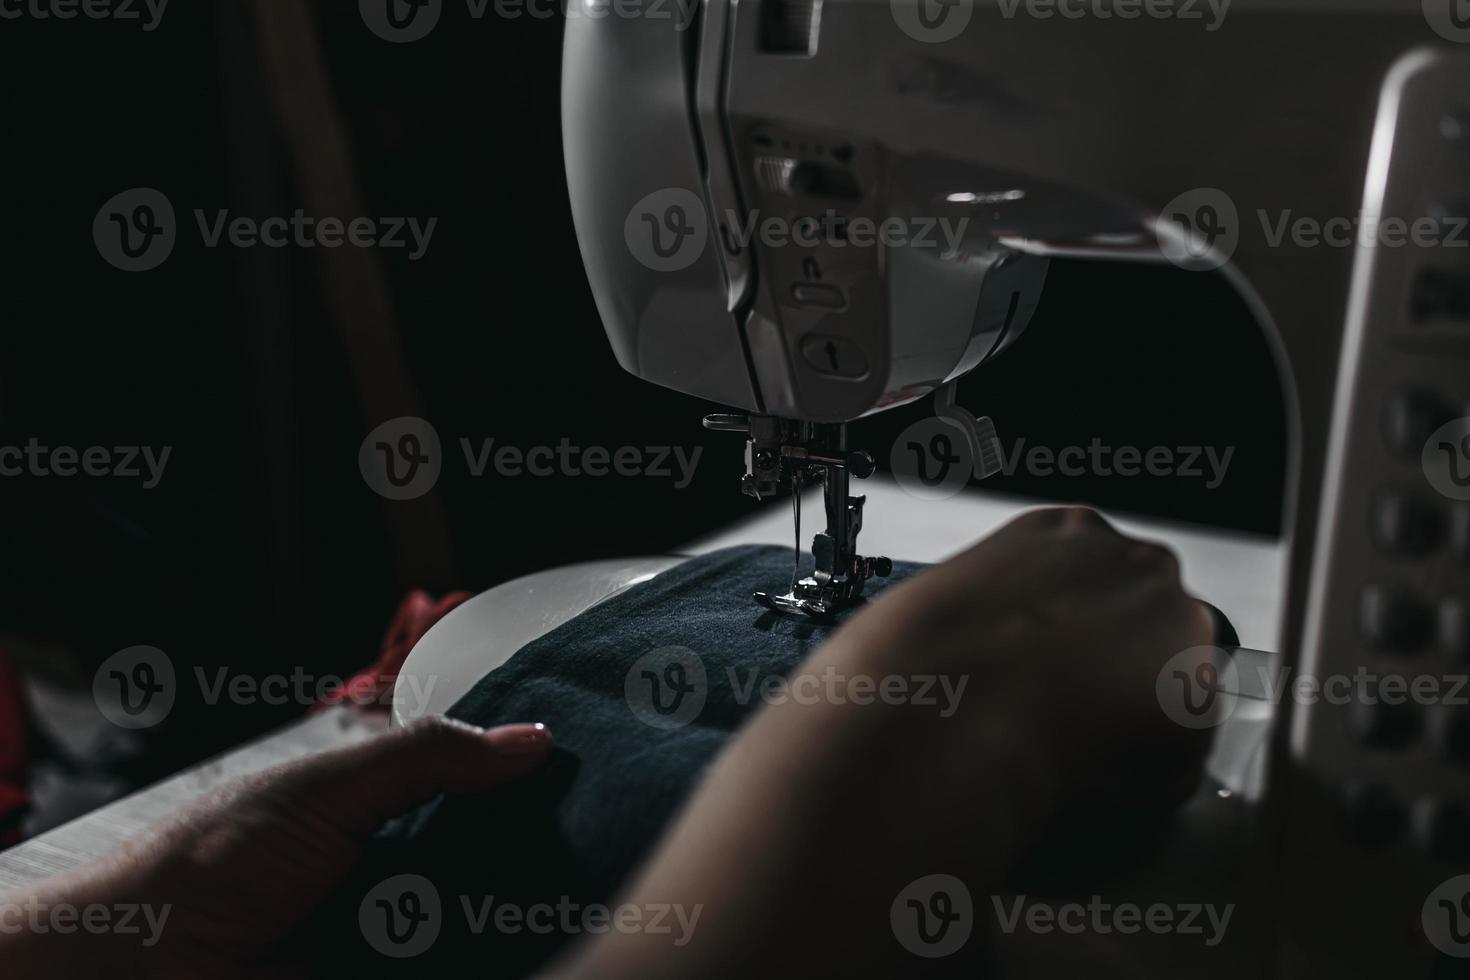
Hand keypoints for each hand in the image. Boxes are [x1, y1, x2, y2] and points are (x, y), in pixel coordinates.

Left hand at [0, 717, 551, 978]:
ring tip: (582, 900)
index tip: (594, 777)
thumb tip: (531, 739)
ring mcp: (395, 942)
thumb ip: (428, 758)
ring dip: (519, 917)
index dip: (531, 788)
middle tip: (599, 846)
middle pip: (496, 866)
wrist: (144, 970)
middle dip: (540, 858)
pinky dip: (492, 958)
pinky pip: (462, 968)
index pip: (481, 797)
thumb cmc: (213, 865)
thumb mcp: (331, 787)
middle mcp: (398, 878)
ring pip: (483, 927)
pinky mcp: (391, 979)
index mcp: (386, 813)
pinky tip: (535, 948)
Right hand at [562, 507, 1214, 979]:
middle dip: (1116, 679)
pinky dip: (1142, 777)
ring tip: (1058, 749)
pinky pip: (1179, 754)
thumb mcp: (951, 600)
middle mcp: (1135, 561)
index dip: (1078, 643)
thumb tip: (996, 653)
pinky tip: (1081, 773)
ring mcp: (1175, 624)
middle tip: (1058, 722)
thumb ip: (1002, 607)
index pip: (1102, 587)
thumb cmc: (914, 661)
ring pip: (1171, 690)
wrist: (931, 708)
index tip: (1053, 677)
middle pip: (1151, 629)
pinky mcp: (1194, 699)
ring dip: (1131, 725)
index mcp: (1067, 529)